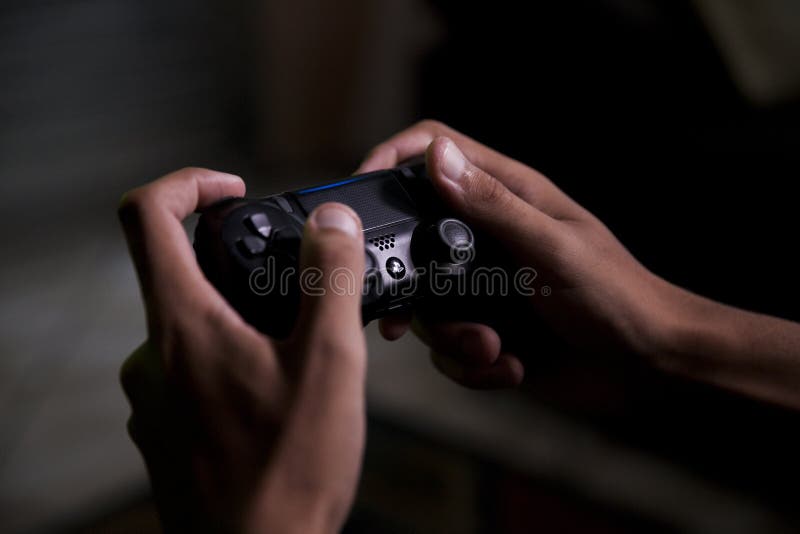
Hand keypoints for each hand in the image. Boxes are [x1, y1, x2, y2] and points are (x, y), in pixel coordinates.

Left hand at [118, 168, 366, 532]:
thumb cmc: (288, 473)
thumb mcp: (330, 363)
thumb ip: (331, 280)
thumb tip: (332, 223)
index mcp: (180, 327)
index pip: (146, 216)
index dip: (189, 183)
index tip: (233, 190)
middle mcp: (151, 357)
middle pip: (180, 272)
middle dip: (244, 269)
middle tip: (300, 299)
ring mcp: (152, 398)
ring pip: (194, 326)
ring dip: (245, 323)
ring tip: (300, 359)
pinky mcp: (164, 429)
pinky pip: (193, 370)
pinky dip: (233, 362)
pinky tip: (278, 399)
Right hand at [358, 121, 673, 387]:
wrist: (646, 367)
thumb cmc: (617, 296)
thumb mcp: (552, 248)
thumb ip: (493, 206)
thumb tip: (438, 157)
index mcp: (507, 198)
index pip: (434, 152)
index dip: (390, 158)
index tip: (358, 192)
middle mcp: (486, 237)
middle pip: (410, 236)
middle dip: (405, 281)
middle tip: (402, 314)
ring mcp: (482, 284)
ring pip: (423, 301)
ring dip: (449, 336)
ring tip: (492, 349)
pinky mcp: (485, 327)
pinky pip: (446, 345)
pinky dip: (469, 364)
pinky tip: (508, 366)